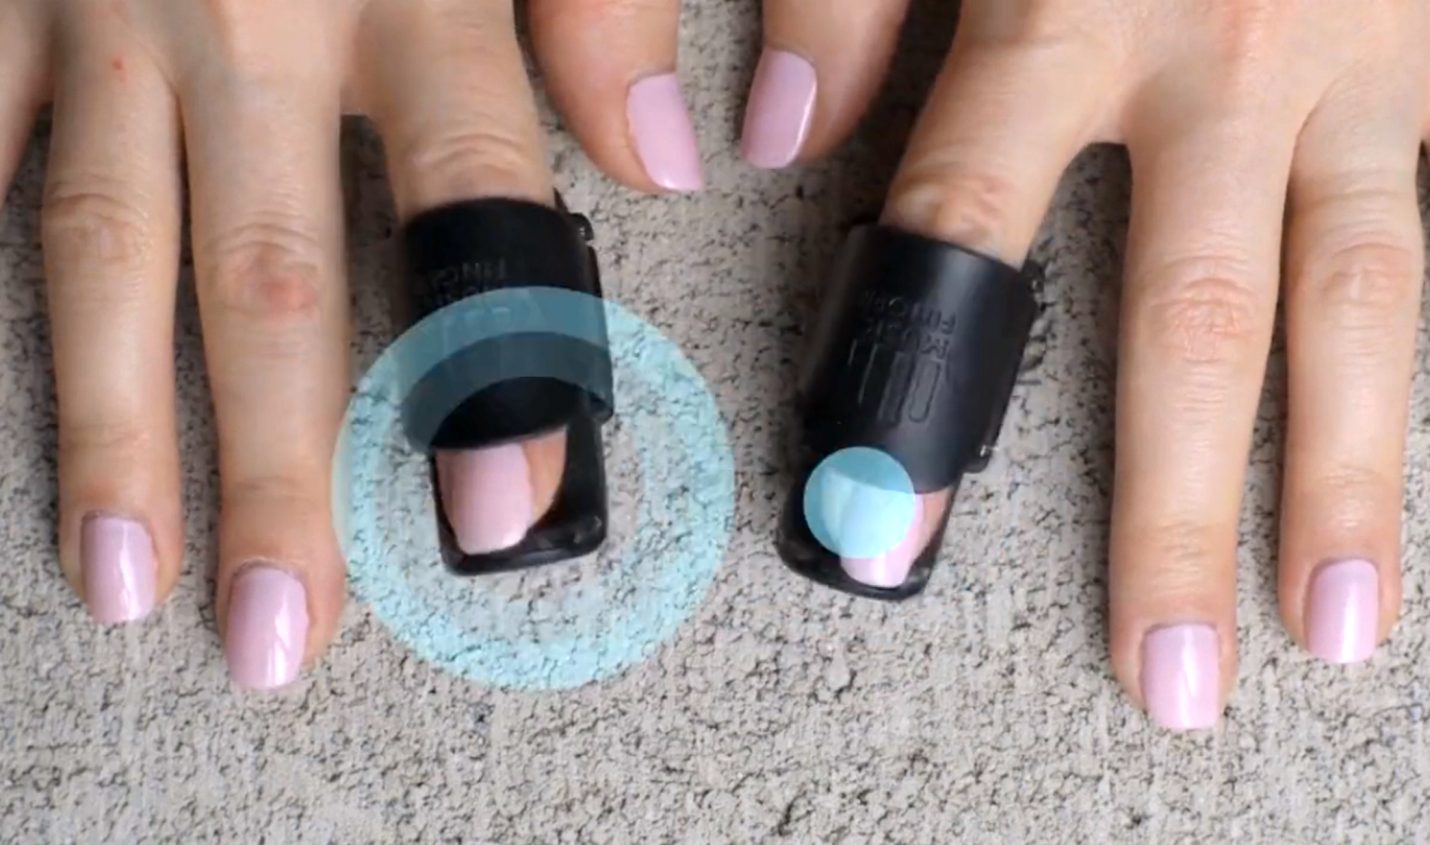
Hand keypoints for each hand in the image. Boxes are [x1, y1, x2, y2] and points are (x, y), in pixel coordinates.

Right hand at [0, 0, 700, 688]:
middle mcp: (250, 16)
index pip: (471, 207)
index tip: (507, 517)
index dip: (497, 366)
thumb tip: (662, 156)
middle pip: (271, 278)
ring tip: (128, 581)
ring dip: (112, 425)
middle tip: (284, 638)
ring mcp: (101, 9)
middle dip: (277, 468)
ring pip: (103, 247)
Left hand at [748, 0, 1428, 728]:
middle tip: (1173, 677)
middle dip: (1174, 511)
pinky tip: (1419, 484)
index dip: (918, 388)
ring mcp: (1363, 66)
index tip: (880, 535)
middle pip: (1192, 322)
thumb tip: (769, 130)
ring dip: (1346, 477)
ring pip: (1361, 302)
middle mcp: (1225, 54)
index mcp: (1073, 1)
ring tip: (1331, 627)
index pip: (971, 227)